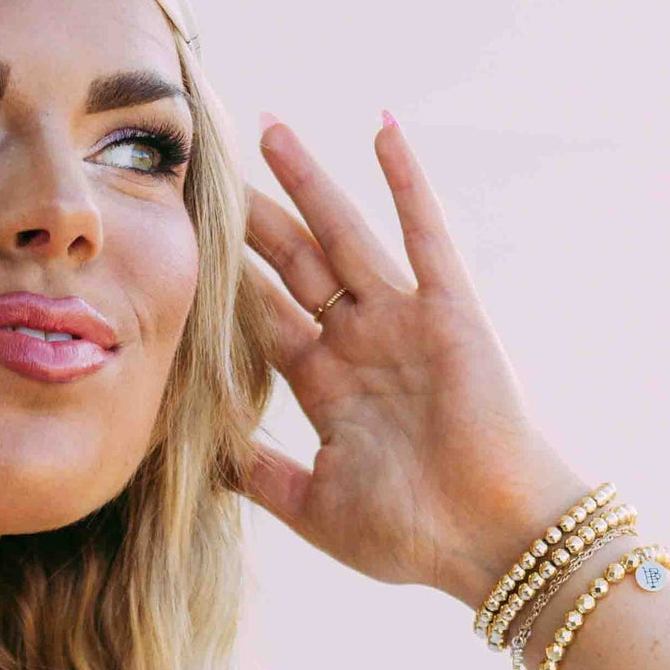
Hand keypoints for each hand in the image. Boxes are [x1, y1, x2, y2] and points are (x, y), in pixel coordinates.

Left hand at [240, 114, 588, 605]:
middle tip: (208, 170)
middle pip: (293, 265)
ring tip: (269, 132)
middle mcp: (361, 344)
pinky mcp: (448, 311)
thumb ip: (258, 475)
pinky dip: (405, 182)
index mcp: (328, 387)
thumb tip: (194, 460)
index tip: (184, 241)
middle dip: (253, 219)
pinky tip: (382, 130)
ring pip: (343, 236)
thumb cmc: (410, 534)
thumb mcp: (312, 506)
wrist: (485, 539)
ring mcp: (403, 322)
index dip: (225, 280)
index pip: (264, 317)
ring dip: (308, 183)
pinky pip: (424, 233)